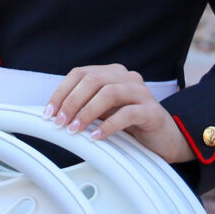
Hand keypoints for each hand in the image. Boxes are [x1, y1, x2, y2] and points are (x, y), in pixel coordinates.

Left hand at [47, 65, 190, 163]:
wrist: (165, 140)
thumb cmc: (130, 126)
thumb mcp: (102, 113)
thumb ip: (84, 107)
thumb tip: (54, 114)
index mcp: (112, 74)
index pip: (80, 74)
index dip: (62, 92)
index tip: (49, 113)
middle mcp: (127, 78)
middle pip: (93, 80)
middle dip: (71, 102)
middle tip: (60, 123)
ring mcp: (142, 93)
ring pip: (109, 92)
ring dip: (87, 112)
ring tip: (75, 130)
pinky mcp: (152, 111)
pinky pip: (128, 113)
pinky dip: (109, 125)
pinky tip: (97, 137)